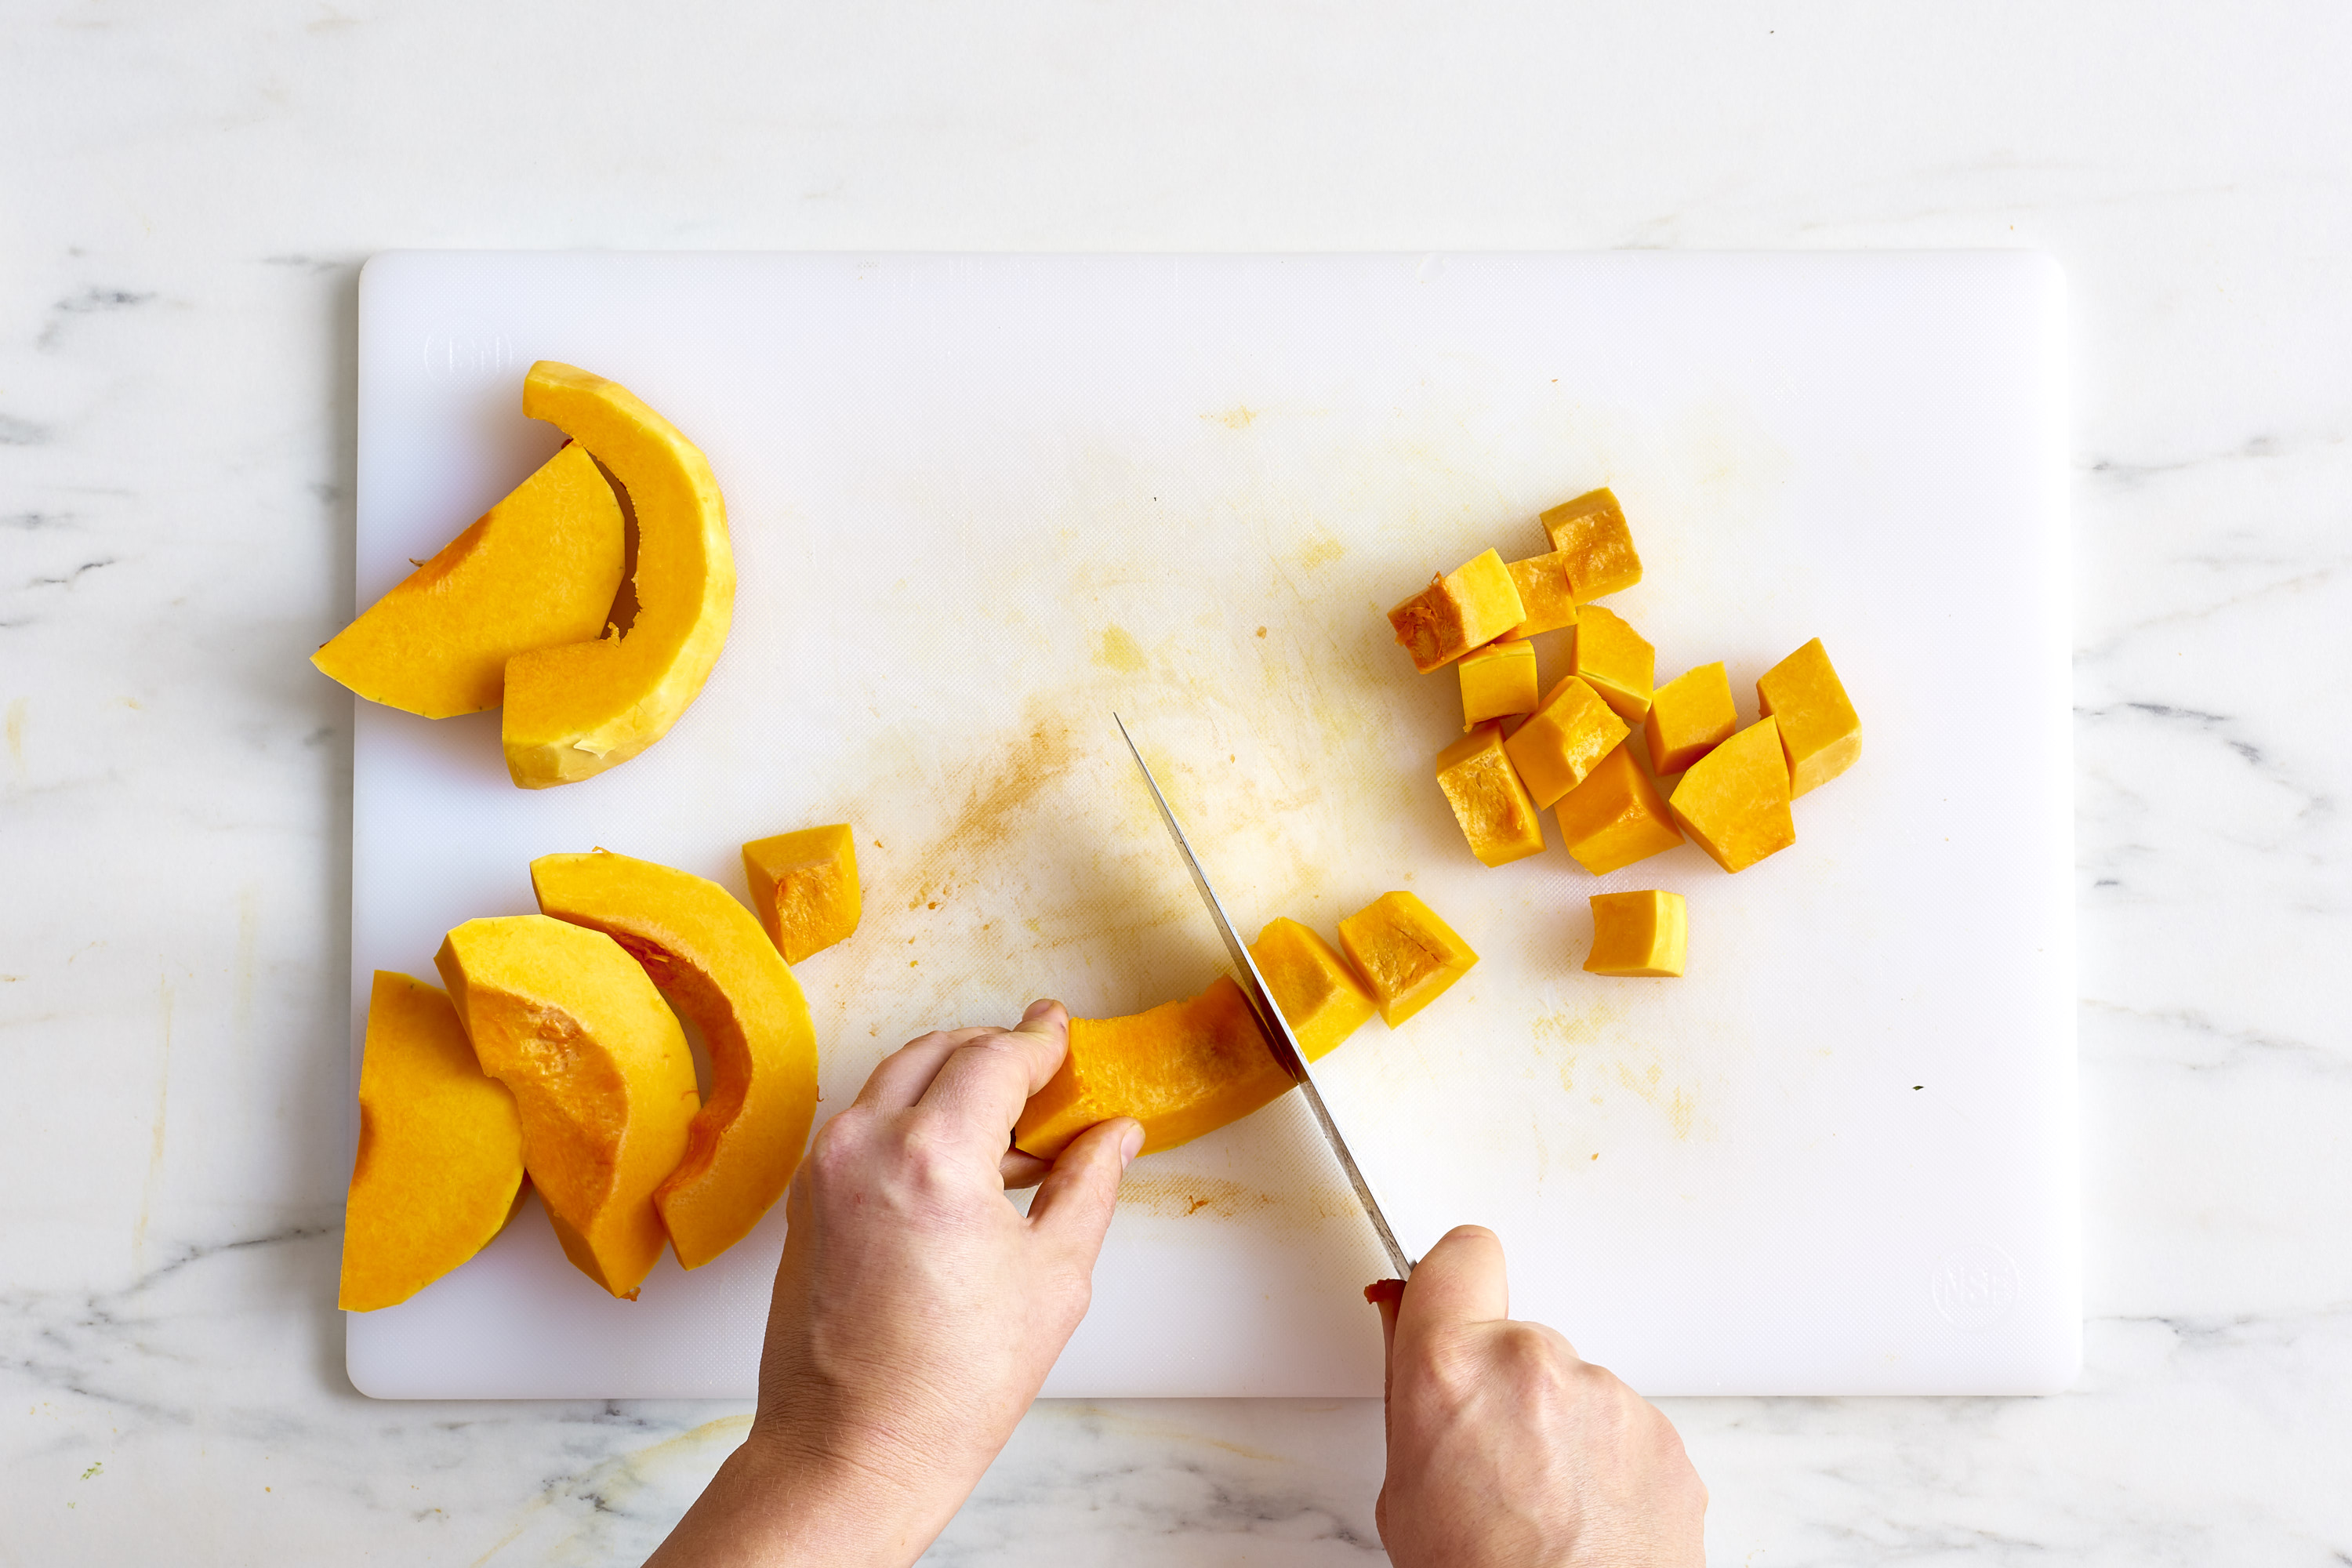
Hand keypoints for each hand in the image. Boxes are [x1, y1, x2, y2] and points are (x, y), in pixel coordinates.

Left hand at [647, 1000, 1140, 1566]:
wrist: (851, 1450)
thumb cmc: (949, 1385)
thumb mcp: (1053, 1277)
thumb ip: (1087, 1184)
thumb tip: (1113, 1134)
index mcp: (933, 1157)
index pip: (995, 1056)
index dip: (1039, 1039)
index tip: (1061, 1031)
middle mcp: (865, 1146)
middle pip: (939, 1050)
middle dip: (995, 1049)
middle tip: (1044, 1071)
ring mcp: (824, 1169)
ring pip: (895, 1080)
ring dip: (952, 1080)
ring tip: (1010, 1127)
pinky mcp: (805, 1197)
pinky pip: (866, 1123)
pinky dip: (913, 1116)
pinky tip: (960, 1162)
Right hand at [1370, 1225, 1705, 1566]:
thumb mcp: (1404, 1487)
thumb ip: (1415, 1391)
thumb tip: (1412, 1327)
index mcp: (1453, 1368)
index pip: (1460, 1253)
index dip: (1454, 1278)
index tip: (1452, 1297)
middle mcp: (1536, 1363)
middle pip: (1516, 1335)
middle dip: (1503, 1383)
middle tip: (1489, 1459)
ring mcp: (1610, 1398)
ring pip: (1574, 1385)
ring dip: (1560, 1428)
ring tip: (1542, 1505)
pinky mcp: (1665, 1437)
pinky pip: (1623, 1428)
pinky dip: (1607, 1465)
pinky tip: (1586, 1519)